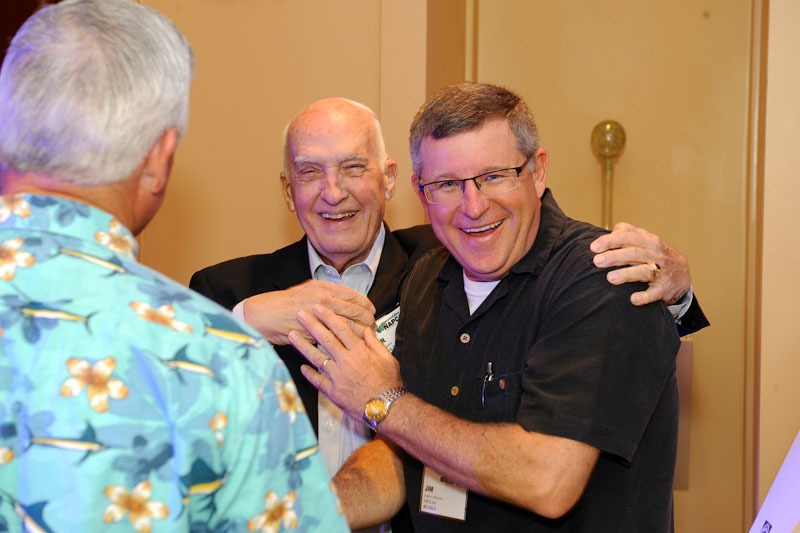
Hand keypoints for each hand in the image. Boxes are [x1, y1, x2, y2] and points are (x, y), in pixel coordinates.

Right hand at [243, 279, 375, 344]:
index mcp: (322, 288)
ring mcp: (318, 317)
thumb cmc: (284, 303)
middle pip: (354, 311)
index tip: (371, 310)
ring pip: (348, 325)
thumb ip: (326, 293)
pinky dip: (345, 342)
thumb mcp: (307, 290)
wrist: (264, 314)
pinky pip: (334, 338)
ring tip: (366, 336)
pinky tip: (351, 346)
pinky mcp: (312, 332)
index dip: (365, 304)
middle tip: (373, 325)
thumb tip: (344, 299)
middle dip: (367, 319)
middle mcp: (322, 300)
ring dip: (360, 332)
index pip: (352, 295)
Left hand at [289, 305, 402, 418]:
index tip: (319, 308)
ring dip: (303, 345)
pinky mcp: (333, 392)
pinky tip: (301, 366)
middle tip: (300, 314)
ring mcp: (338, 377)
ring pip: (317, 357)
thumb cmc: (389, 384)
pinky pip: (317, 380)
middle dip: (311, 325)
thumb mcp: (388, 358)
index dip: (328, 316)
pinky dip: (309, 373)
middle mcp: (346, 362)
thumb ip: (375, 343)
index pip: (341, 329)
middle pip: (325, 339)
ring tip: (292, 335)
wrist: (386, 408)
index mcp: (360, 352)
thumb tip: (367, 330)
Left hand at [590, 222, 690, 305]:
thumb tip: (610, 231)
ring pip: (643, 271)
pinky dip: (645, 296)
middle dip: (614, 256)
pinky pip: (654, 293)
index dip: (610, 241)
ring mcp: (661, 272)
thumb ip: (629, 233)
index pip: (628, 237)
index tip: (594, 247)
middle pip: (633, 253)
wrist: (682, 274)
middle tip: (597, 261)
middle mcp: (656, 254)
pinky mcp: (664, 288)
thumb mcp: (647, 240)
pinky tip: (633, 299)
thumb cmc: (657, 255)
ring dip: (626, 274)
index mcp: (649, 240)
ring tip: (610, 278)